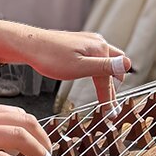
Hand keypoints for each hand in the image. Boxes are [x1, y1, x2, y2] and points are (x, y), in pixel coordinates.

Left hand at [0, 22, 130, 109]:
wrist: (28, 44)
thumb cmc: (49, 57)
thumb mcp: (79, 67)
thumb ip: (104, 68)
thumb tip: (128, 64)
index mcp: (100, 48)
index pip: (110, 78)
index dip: (110, 98)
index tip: (110, 115)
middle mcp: (97, 42)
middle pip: (114, 68)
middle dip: (114, 87)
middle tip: (111, 107)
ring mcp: (88, 41)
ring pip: (106, 62)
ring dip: (107, 78)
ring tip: (106, 96)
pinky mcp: (79, 43)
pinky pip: (96, 58)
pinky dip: (98, 71)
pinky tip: (93, 77)